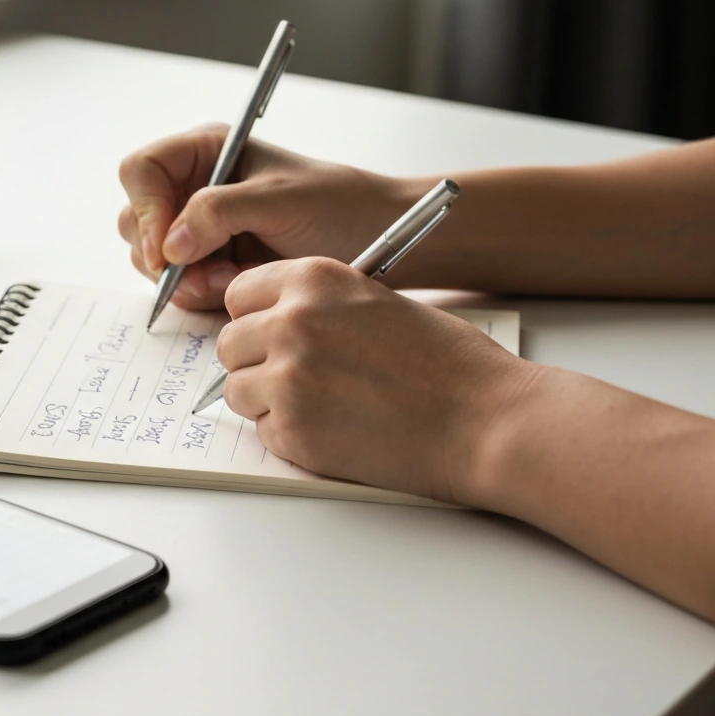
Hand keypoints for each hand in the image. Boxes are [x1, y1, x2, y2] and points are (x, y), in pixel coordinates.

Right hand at [117, 125, 414, 310]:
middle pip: (136, 221)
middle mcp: (193, 188)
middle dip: (164, 254)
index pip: (141, 172)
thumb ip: (219, 212)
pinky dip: (200, 294)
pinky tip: (237, 287)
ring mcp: (198, 231)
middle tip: (208, 272)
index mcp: (206, 152)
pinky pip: (177, 287)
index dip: (146, 210)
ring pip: (151, 260)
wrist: (377, 243)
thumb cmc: (341, 206)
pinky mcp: (209, 266)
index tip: (168, 250)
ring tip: (235, 278)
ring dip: (186, 279)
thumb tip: (168, 246)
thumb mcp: (281, 200)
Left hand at [216, 258, 537, 504]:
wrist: (486, 421)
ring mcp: (286, 378)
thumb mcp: (375, 302)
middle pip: (230, 344)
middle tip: (300, 377)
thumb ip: (318, 306)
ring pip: (237, 391)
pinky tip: (337, 429)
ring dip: (268, 401)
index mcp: (313, 280)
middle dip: (256, 362)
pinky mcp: (292, 430)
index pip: (240, 294)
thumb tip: (273, 322)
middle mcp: (291, 322)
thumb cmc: (447, 364)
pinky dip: (290, 436)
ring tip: (324, 405)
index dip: (255, 317)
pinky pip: (262, 432)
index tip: (271, 332)